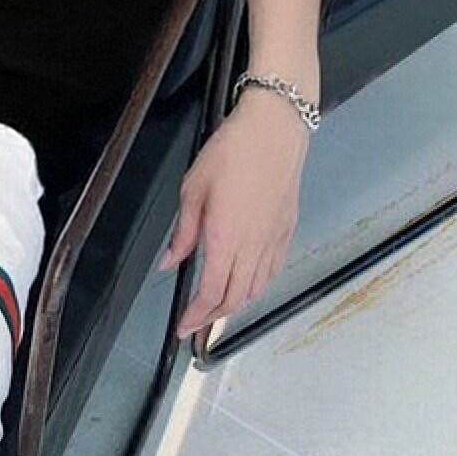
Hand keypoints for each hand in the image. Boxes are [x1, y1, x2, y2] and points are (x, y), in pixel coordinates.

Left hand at [158, 82, 310, 338]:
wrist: (274, 128)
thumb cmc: (231, 152)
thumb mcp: (192, 190)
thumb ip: (183, 233)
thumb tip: (169, 263)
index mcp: (226, 238)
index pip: (212, 292)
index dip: (197, 315)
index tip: (184, 327)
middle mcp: (254, 245)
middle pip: (236, 298)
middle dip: (213, 316)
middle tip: (196, 322)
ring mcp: (274, 238)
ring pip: (257, 288)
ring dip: (236, 304)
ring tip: (217, 308)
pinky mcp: (287, 228)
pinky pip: (273, 269)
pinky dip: (258, 285)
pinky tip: (246, 284)